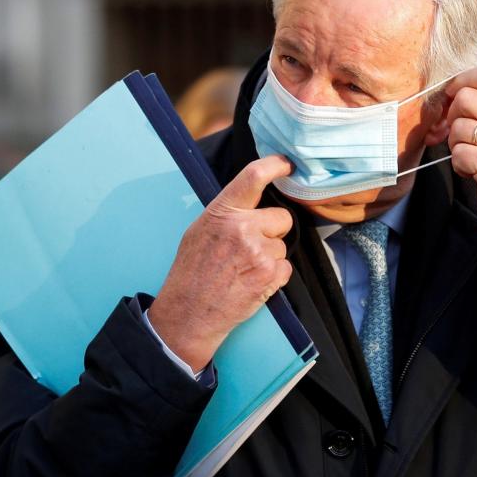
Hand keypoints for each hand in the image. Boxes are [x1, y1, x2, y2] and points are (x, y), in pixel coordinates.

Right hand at [148, 156, 294, 370]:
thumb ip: (227, 213)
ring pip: (283, 245)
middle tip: (251, 247)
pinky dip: (274, 275)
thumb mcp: (200, 230)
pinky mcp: (270, 274)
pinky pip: (286, 267)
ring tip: (244, 269)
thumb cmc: (191, 271)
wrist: (189, 312)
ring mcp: (258, 251)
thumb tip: (252, 200)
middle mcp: (242, 227)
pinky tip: (252, 281)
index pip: (254, 176)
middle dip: (273, 230)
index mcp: (223, 211)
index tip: (287, 165)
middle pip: (282, 217)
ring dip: (270, 256)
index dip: (275, 166)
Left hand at [443, 65, 476, 284]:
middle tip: (460, 134)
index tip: (451, 94)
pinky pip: (457, 153)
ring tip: (473, 157)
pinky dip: (459, 165)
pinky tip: (474, 172)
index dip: (462, 80)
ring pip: (457, 127)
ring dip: (455, 144)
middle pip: (465, 98)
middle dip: (452, 116)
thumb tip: (450, 90)